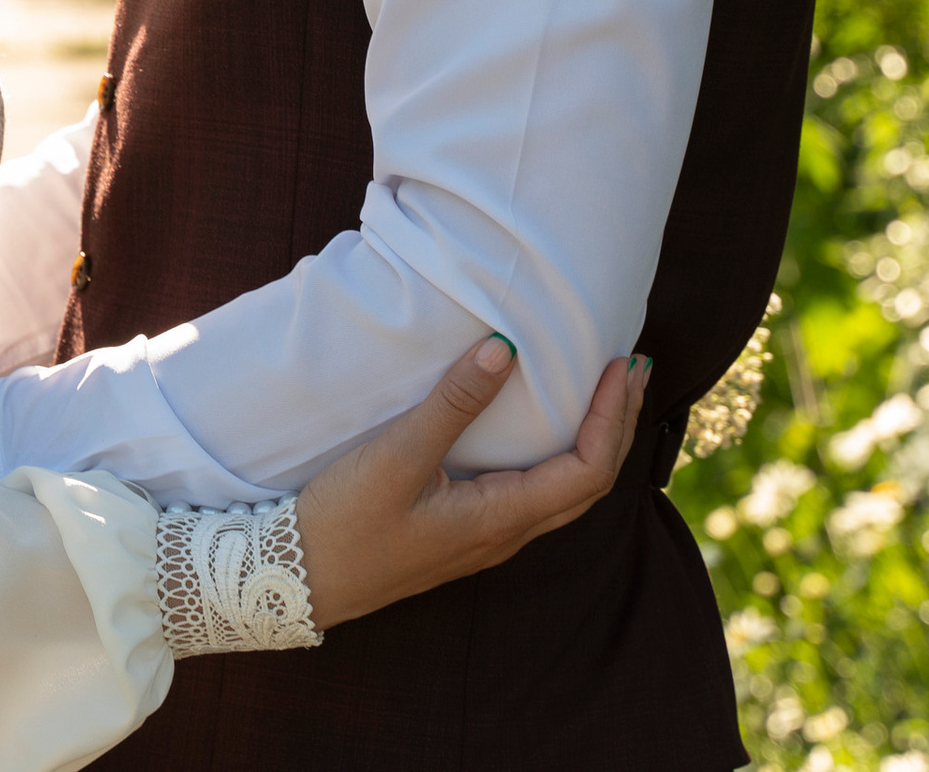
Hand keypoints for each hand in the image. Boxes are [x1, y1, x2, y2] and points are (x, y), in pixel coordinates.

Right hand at [294, 342, 648, 629]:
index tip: (619, 366)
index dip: (612, 419)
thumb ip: (453, 404)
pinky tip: (540, 427)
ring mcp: (484, 536)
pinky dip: (557, 452)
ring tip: (601, 391)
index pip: (587, 473)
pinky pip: (532, 492)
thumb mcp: (396, 456)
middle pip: (588, 484)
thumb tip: (505, 348)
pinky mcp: (462, 529)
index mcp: (498, 520)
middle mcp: (504, 534)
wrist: (297, 580)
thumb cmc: (346, 523)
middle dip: (617, 425)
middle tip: (631, 368)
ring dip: (593, 439)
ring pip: (563, 492)